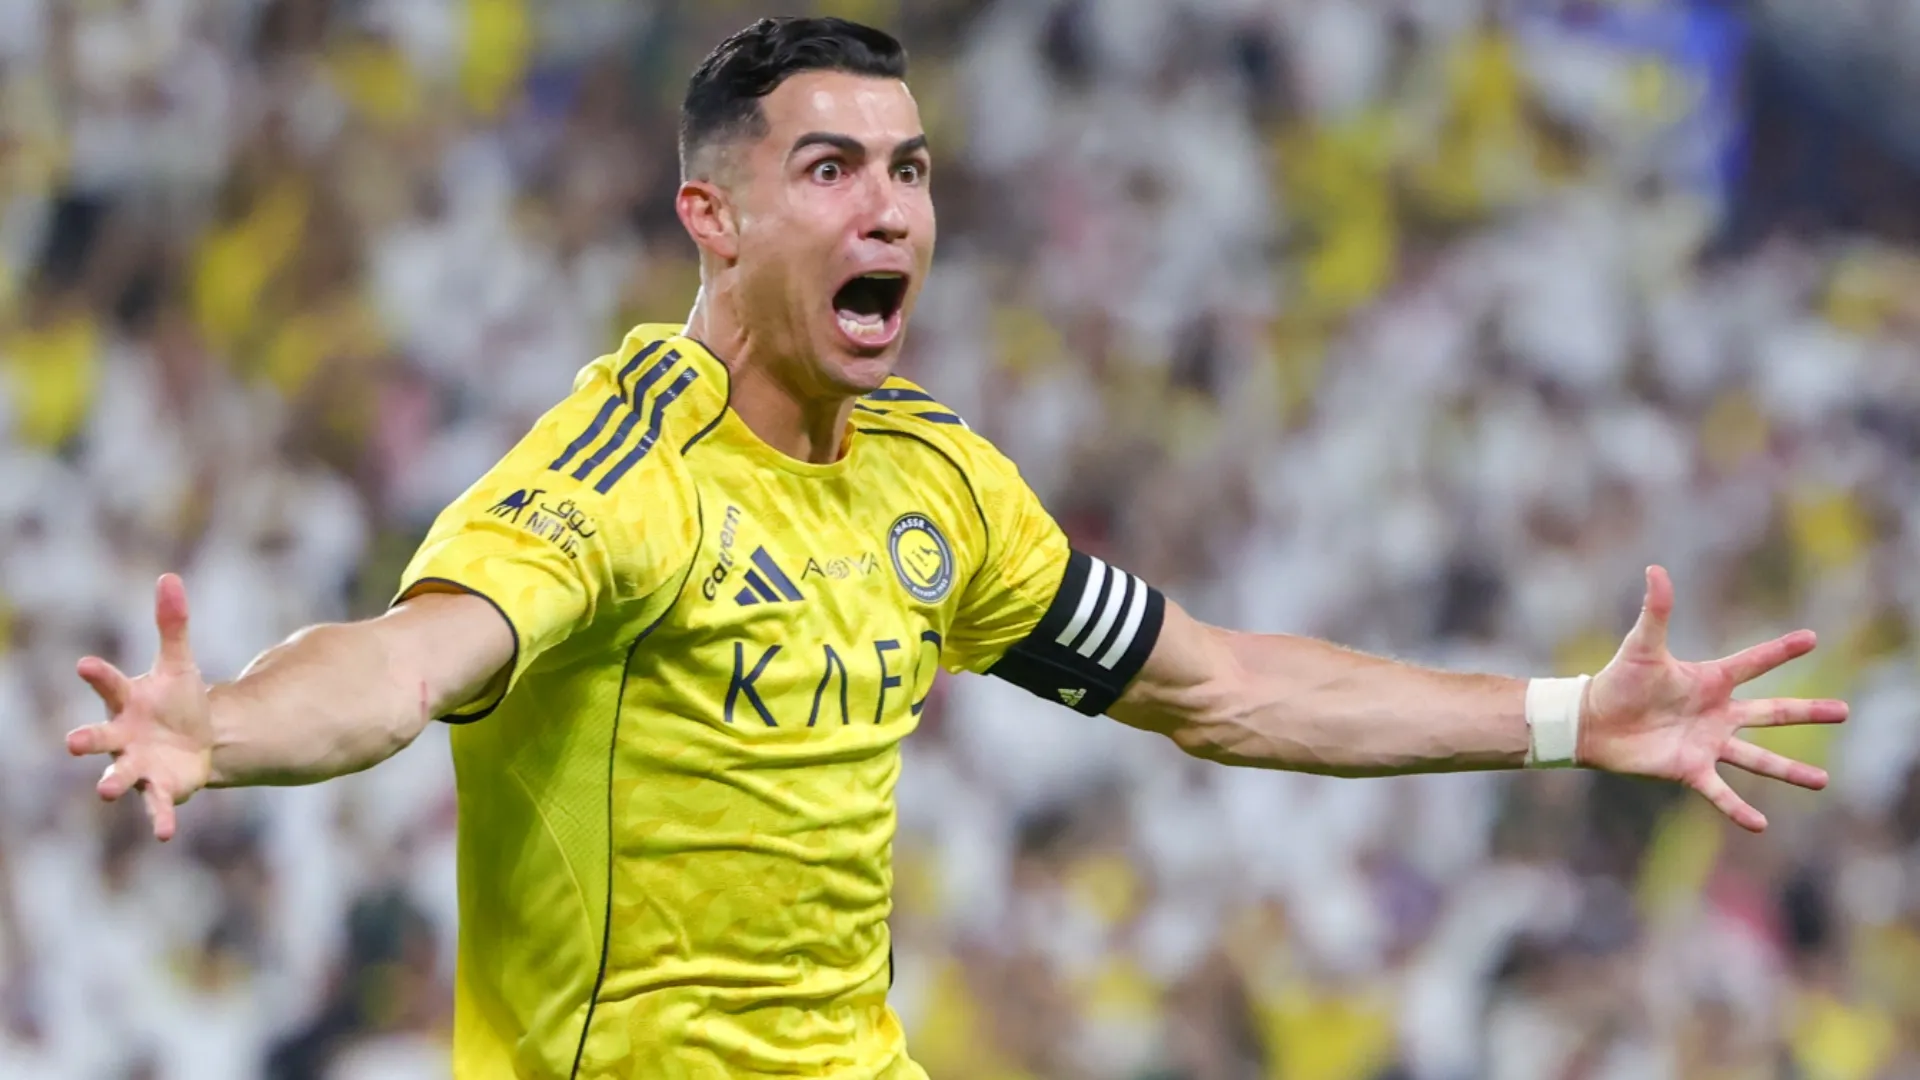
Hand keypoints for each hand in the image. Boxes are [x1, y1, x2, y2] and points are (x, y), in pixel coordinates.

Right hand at [66, 574, 212, 840]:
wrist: (196, 742)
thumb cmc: (177, 701)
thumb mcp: (179, 664)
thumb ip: (172, 625)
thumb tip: (169, 578)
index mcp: (127, 702)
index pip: (109, 684)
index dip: (98, 674)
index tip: (85, 664)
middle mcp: (124, 736)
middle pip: (99, 737)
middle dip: (86, 739)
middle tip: (71, 742)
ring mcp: (138, 764)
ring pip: (119, 776)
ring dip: (112, 783)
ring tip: (105, 791)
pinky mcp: (161, 789)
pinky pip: (158, 806)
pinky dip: (160, 818)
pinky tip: (164, 834)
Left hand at [1577, 566, 1848, 832]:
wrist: (1591, 721)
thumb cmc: (1618, 681)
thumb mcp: (1641, 646)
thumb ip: (1655, 611)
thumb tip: (1655, 569)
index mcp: (1710, 680)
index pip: (1754, 663)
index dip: (1781, 651)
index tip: (1812, 638)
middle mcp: (1717, 713)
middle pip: (1772, 713)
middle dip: (1808, 712)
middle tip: (1844, 711)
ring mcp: (1707, 742)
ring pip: (1757, 758)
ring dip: (1789, 770)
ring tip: (1822, 781)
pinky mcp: (1689, 768)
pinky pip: (1720, 791)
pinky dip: (1737, 808)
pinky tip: (1760, 825)